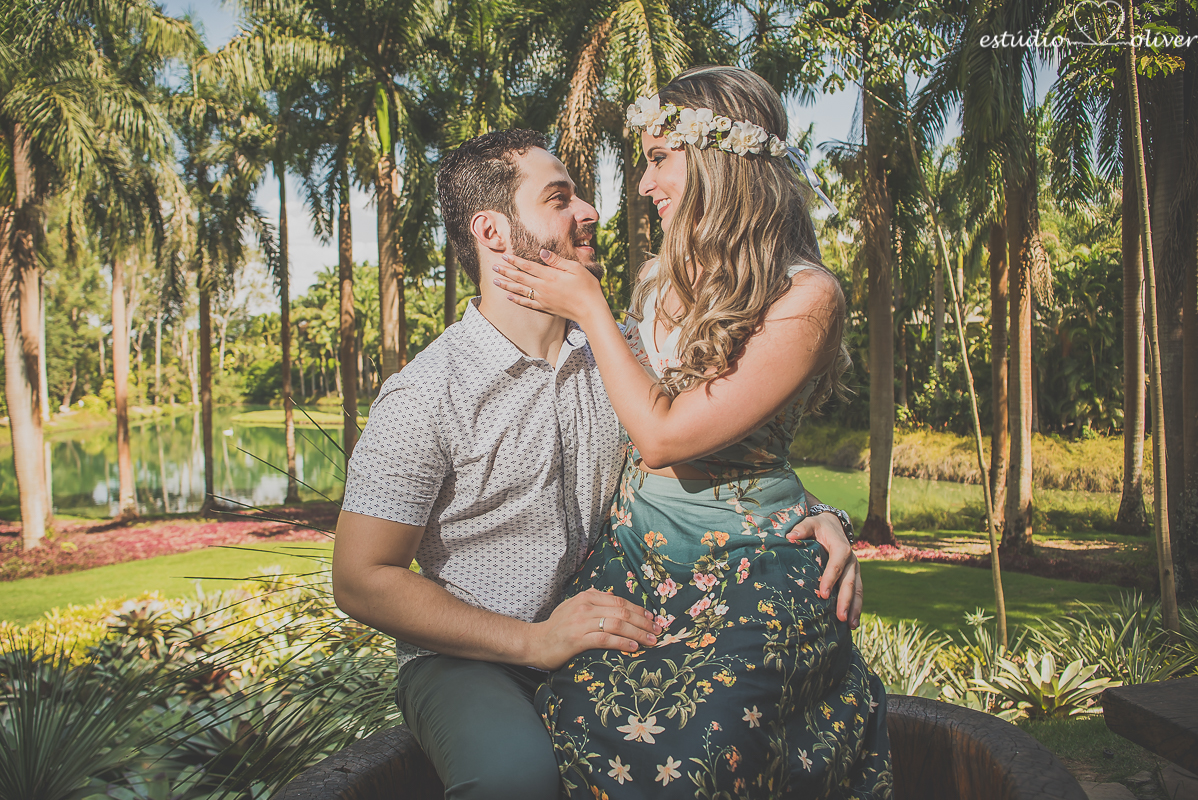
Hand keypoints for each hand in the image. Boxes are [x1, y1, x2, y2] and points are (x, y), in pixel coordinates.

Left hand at [492, 250, 608, 325]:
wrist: (590, 310)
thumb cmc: (587, 287)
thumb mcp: (576, 268)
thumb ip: (557, 261)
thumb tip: (542, 252)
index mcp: (551, 276)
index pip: (528, 266)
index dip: (515, 260)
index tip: (504, 255)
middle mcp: (543, 287)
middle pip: (520, 278)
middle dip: (506, 272)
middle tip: (493, 267)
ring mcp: (543, 299)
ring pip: (520, 290)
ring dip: (507, 285)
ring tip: (495, 281)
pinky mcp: (545, 308)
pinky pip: (527, 303)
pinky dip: (517, 299)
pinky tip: (509, 296)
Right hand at [525, 588, 661, 670]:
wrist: (535, 643)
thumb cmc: (556, 628)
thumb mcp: (572, 607)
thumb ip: (591, 601)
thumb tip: (609, 597)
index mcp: (586, 596)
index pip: (619, 601)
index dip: (639, 610)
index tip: (652, 619)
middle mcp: (585, 606)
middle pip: (622, 612)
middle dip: (644, 621)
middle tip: (658, 631)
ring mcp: (581, 622)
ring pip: (617, 624)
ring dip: (638, 633)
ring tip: (651, 641)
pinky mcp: (577, 639)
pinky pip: (605, 639)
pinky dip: (623, 642)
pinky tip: (634, 647)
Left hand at [788, 513, 862, 628]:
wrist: (833, 525)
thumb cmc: (818, 526)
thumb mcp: (810, 523)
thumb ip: (802, 528)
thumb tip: (790, 536)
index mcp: (841, 547)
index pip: (836, 563)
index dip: (830, 578)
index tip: (823, 594)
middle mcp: (851, 559)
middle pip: (849, 581)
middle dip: (846, 600)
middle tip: (840, 617)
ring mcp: (854, 569)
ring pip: (857, 590)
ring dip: (854, 608)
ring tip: (850, 625)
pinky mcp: (853, 576)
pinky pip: (858, 592)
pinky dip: (856, 607)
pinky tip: (852, 623)